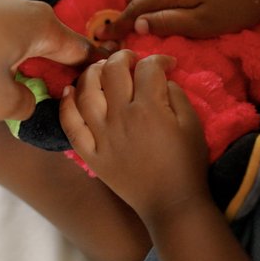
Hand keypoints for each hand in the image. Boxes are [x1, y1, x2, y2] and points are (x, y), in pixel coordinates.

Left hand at [0, 0, 100, 121]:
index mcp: (39, 25)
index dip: (89, 73)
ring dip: (16, 70)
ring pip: (16, 43)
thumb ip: (25, 106)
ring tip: (2, 96)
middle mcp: (19, 8)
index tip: (94, 91)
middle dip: (50, 74)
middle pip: (47, 45)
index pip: (79, 50)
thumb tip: (25, 100)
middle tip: (48, 103)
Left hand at [60, 50, 208, 222]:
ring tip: (100, 68)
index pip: (147, 68)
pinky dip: (66, 105)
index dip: (158, 59)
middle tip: (130, 59)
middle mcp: (121, 117)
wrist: (171, 203)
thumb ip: (176, 94)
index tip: (166, 64)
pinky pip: (71, 124)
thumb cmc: (186, 163)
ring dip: (92, 72)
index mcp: (149, 108)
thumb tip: (160, 76)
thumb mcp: (193, 124)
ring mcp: (101, 135)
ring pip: (86, 91)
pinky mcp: (90, 152)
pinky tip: (69, 91)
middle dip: (122, 57)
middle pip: (112, 71)